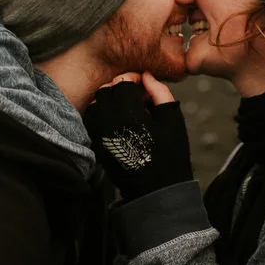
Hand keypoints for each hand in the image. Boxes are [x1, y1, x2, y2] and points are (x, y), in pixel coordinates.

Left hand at [84, 74, 190, 200]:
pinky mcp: (96, 143)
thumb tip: (147, 76)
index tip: (145, 84)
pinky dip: (104, 114)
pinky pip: (93, 119)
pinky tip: (120, 121)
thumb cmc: (169, 153)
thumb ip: (159, 92)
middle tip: (138, 97)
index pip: (123, 82)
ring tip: (129, 109)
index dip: (135, 78)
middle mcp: (109, 121)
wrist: (157, 188)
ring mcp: (99, 133)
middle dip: (122, 88)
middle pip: (107, 90)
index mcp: (129, 113)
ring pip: (97, 104)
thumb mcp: (172, 118)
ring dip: (111, 100)